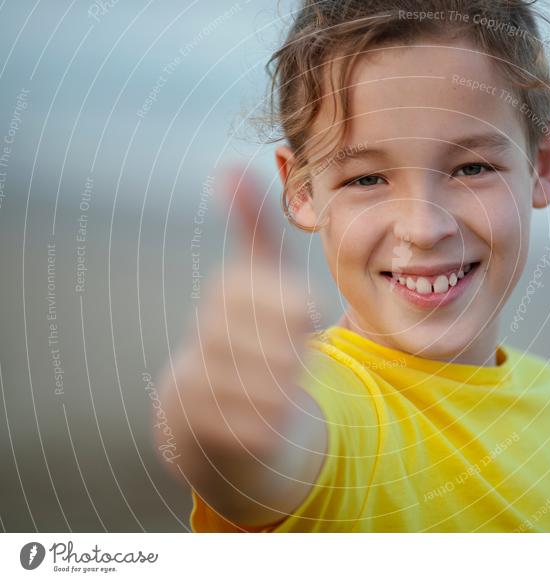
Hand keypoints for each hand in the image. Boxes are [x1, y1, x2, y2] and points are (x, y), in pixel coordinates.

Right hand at [155, 165, 325, 524]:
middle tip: (293, 363)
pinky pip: (249, 429)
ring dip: (281, 395)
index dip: (298, 317)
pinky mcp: (191, 422)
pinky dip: (265, 429)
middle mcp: (206, 332)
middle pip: (275, 348)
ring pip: (263, 390)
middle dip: (292, 360)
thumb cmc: (253, 335)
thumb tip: (228, 164)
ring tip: (281, 392)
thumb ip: (255, 229)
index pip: (282, 302)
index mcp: (228, 293)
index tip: (304, 320)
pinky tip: (266, 422)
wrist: (213, 410)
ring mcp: (193, 377)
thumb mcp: (263, 281)